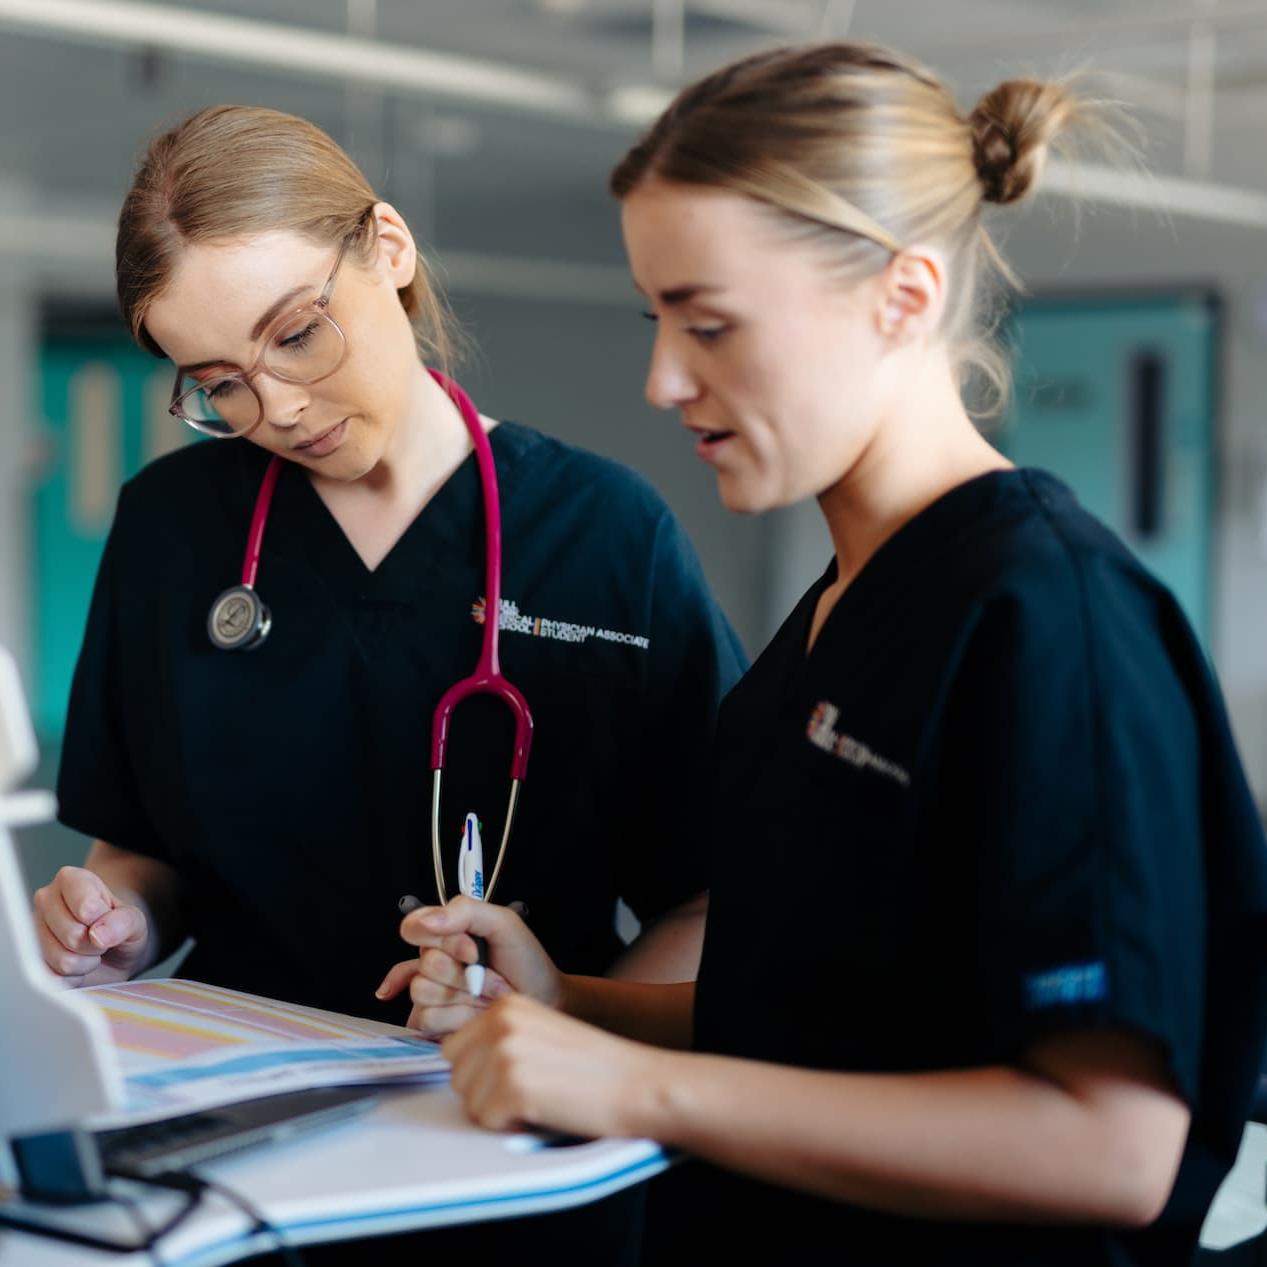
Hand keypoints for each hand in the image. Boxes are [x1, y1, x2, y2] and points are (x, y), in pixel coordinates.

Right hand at [32, 866, 150, 985]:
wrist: (111, 952)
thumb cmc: (119, 928)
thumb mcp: (135, 920)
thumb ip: (124, 921)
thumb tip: (98, 935)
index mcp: (72, 879)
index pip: (87, 907)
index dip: (104, 920)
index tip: (107, 917)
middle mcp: (46, 900)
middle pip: (74, 936)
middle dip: (96, 944)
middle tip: (100, 938)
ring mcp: (33, 930)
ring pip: (63, 960)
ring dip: (85, 963)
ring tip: (88, 951)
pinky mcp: (29, 958)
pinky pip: (53, 979)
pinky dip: (72, 978)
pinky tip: (75, 965)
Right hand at [377, 896, 562, 1036]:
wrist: (543, 1000)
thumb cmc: (525, 961)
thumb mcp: (503, 923)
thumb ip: (465, 911)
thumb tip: (426, 920)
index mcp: (445, 933)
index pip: (413, 927)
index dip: (443, 941)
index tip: (473, 950)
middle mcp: (433, 961)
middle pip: (425, 964)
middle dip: (465, 972)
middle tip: (491, 973)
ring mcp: (431, 993)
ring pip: (423, 992)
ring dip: (464, 996)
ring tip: (488, 994)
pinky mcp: (433, 1022)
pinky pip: (428, 1019)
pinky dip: (460, 1017)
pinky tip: (476, 1013)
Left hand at [443, 994, 664, 1137]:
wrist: (634, 1082)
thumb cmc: (593, 1066)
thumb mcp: (539, 1031)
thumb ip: (500, 1038)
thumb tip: (460, 1064)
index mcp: (506, 1005)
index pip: (455, 1048)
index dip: (480, 1072)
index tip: (514, 1075)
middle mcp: (500, 1023)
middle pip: (457, 1076)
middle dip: (485, 1093)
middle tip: (529, 1090)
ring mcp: (505, 1053)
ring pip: (469, 1102)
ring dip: (498, 1111)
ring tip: (539, 1098)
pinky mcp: (512, 1086)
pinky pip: (487, 1121)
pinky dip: (512, 1126)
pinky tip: (544, 1110)